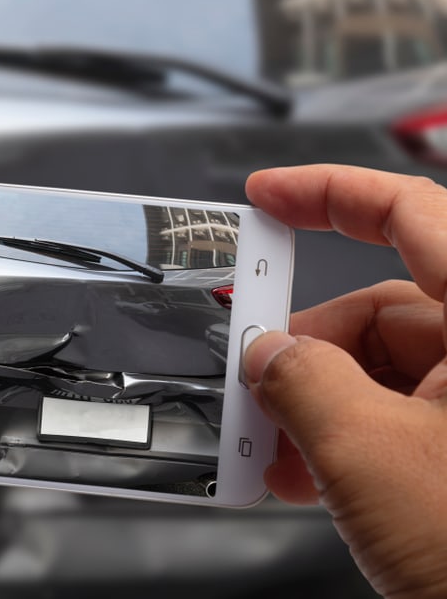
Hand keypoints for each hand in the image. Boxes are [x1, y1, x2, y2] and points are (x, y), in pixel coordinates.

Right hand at [244, 165, 446, 597]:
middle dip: (306, 350)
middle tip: (254, 381)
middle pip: (384, 311)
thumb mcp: (369, 454)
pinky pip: (402, 417)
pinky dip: (349, 438)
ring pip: (386, 373)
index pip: (412, 213)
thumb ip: (300, 382)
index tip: (266, 197)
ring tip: (276, 451)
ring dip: (318, 407)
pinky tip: (308, 475)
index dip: (328, 192)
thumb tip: (267, 353)